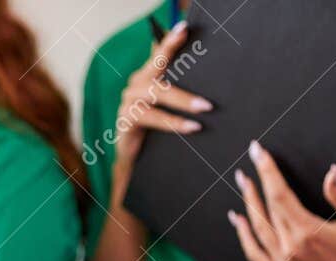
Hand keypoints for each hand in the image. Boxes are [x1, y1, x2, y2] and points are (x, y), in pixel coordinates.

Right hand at [110, 22, 209, 198]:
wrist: (133, 155)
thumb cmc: (154, 128)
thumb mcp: (166, 108)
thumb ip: (177, 91)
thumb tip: (208, 88)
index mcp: (147, 76)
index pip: (159, 54)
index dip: (169, 41)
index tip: (183, 29)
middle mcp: (136, 84)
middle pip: (158, 71)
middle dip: (185, 76)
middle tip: (209, 94)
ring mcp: (129, 100)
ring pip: (158, 95)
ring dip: (183, 103)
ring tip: (204, 111)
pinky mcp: (126, 119)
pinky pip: (152, 117)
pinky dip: (173, 122)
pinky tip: (190, 127)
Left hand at [227, 145, 335, 260]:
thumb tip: (331, 171)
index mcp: (307, 232)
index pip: (279, 194)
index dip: (267, 171)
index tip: (258, 152)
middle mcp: (291, 249)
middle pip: (265, 211)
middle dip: (254, 187)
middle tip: (244, 171)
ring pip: (257, 232)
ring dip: (247, 208)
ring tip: (242, 188)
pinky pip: (256, 256)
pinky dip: (245, 239)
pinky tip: (240, 223)